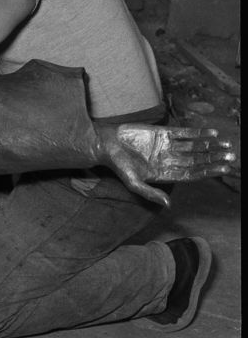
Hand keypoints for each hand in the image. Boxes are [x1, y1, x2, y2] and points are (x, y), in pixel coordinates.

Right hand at [95, 123, 235, 207]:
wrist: (106, 144)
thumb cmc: (118, 165)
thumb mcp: (132, 183)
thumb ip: (150, 193)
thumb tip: (168, 205)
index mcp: (165, 173)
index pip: (192, 173)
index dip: (209, 171)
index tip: (224, 168)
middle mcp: (169, 159)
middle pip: (197, 160)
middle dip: (214, 158)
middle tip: (231, 155)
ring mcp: (167, 145)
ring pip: (194, 146)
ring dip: (210, 145)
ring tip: (227, 144)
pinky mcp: (162, 132)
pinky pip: (184, 132)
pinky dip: (198, 132)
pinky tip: (211, 133)